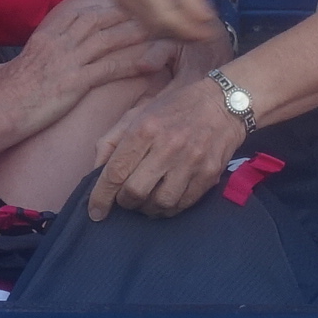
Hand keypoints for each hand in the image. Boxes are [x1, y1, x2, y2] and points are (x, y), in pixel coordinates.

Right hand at [0, 0, 178, 127]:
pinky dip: (132, 64)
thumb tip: (2, 71)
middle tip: (143, 13)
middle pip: (96, 21)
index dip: (98, 10)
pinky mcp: (76, 81)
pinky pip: (110, 68)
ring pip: (107, 40)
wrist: (0, 110)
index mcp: (43, 40)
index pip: (75, 16)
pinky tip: (149, 65)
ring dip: (133, 34)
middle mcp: (58, 44)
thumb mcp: (2, 74)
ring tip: (154, 31)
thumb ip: (8, 68)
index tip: (115, 9)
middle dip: (121, 16)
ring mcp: (68, 61)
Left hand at [86, 70, 252, 218]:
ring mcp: (191, 161)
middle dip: (125, 202)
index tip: (95, 212)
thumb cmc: (174, 109)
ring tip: (146, 201)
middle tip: (126, 199)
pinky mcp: (209, 174)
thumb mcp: (137, 114)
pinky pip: (183, 204)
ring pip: (159, 203)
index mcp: (144, 129)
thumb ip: (111, 142)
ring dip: (147, 208)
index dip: (101, 197)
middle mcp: (167, 146)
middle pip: (135, 192)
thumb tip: (95, 173)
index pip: (115, 172)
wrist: (223, 104)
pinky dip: (169, 209)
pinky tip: (165, 200)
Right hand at [105, 0, 221, 45]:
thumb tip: (206, 20)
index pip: (166, 17)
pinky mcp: (119, 1)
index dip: (190, 30)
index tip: (211, 34)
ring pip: (151, 27)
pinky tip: (180, 18)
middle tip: (208, 32)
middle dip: (184, 32)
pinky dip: (163, 23)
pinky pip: (144, 20)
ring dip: (174, 30)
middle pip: (158, 26)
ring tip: (197, 27)